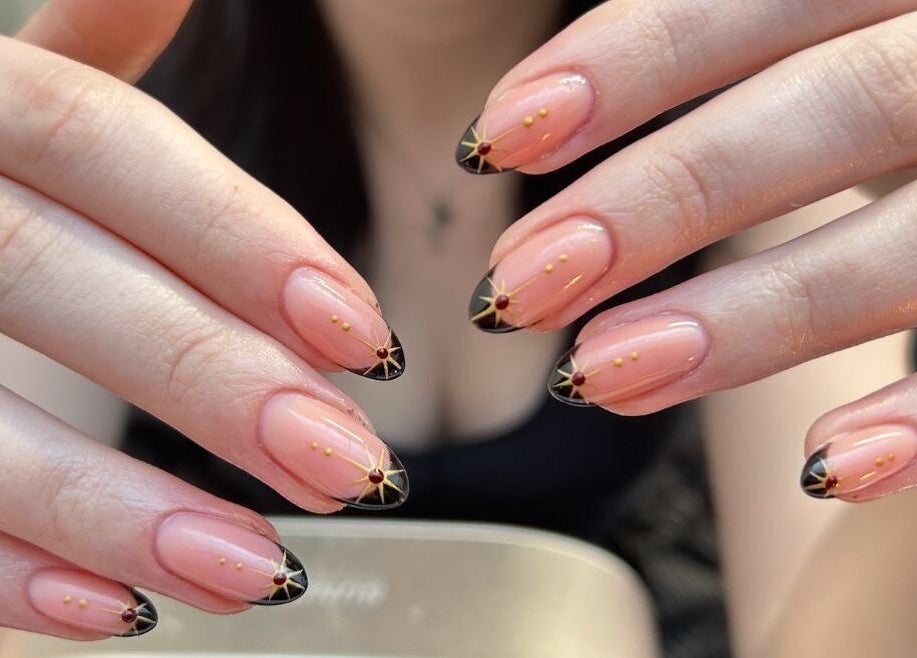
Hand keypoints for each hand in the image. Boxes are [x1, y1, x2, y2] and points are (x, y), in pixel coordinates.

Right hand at [0, 0, 405, 639]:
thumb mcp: (8, 105)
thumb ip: (90, 59)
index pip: (95, 141)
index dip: (235, 236)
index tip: (365, 337)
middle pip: (46, 282)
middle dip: (212, 383)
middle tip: (350, 468)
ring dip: (124, 511)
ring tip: (264, 570)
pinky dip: (7, 572)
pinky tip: (118, 611)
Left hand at [459, 1, 916, 501]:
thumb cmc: (884, 93)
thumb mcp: (823, 42)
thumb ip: (738, 52)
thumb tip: (541, 109)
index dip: (632, 61)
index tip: (495, 138)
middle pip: (838, 107)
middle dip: (662, 199)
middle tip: (517, 287)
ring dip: (753, 318)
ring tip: (599, 375)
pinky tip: (827, 468)